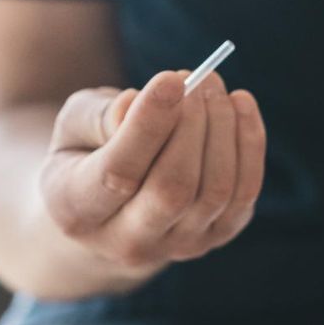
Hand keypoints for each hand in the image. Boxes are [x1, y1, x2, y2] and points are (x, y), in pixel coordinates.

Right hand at [38, 68, 265, 285]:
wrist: (112, 211)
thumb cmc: (87, 153)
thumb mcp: (74, 128)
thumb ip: (98, 117)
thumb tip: (136, 104)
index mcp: (77, 211)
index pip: (118, 173)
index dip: (149, 124)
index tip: (172, 78)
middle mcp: (128, 242)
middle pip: (173, 189)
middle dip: (191, 125)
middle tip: (196, 78)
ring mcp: (176, 246)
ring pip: (214, 191)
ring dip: (222, 129)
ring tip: (213, 85)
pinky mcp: (215, 237)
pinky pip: (243, 194)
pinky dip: (249, 145)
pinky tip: (240, 104)